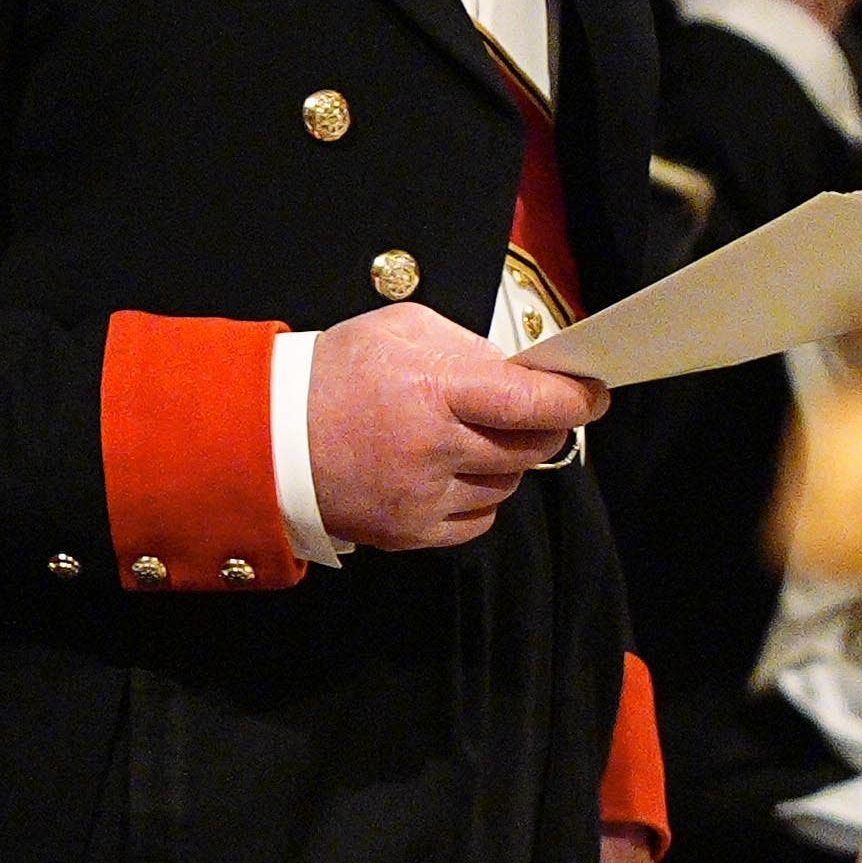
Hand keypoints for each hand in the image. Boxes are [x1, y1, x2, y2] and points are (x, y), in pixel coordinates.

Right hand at [305, 304, 608, 551]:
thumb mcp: (401, 330)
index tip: (592, 393)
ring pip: (507, 484)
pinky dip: (480, 495)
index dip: (572, 398)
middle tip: (538, 410)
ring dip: (508, 460)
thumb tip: (517, 371)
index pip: (530, 401)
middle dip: (545, 427)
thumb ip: (467, 347)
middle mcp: (434, 448)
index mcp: (433, 389)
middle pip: (529, 448)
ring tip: (476, 436)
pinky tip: (457, 470)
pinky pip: (478, 519)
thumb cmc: (336, 375)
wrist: (269, 435)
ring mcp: (423, 497)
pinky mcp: (411, 531)